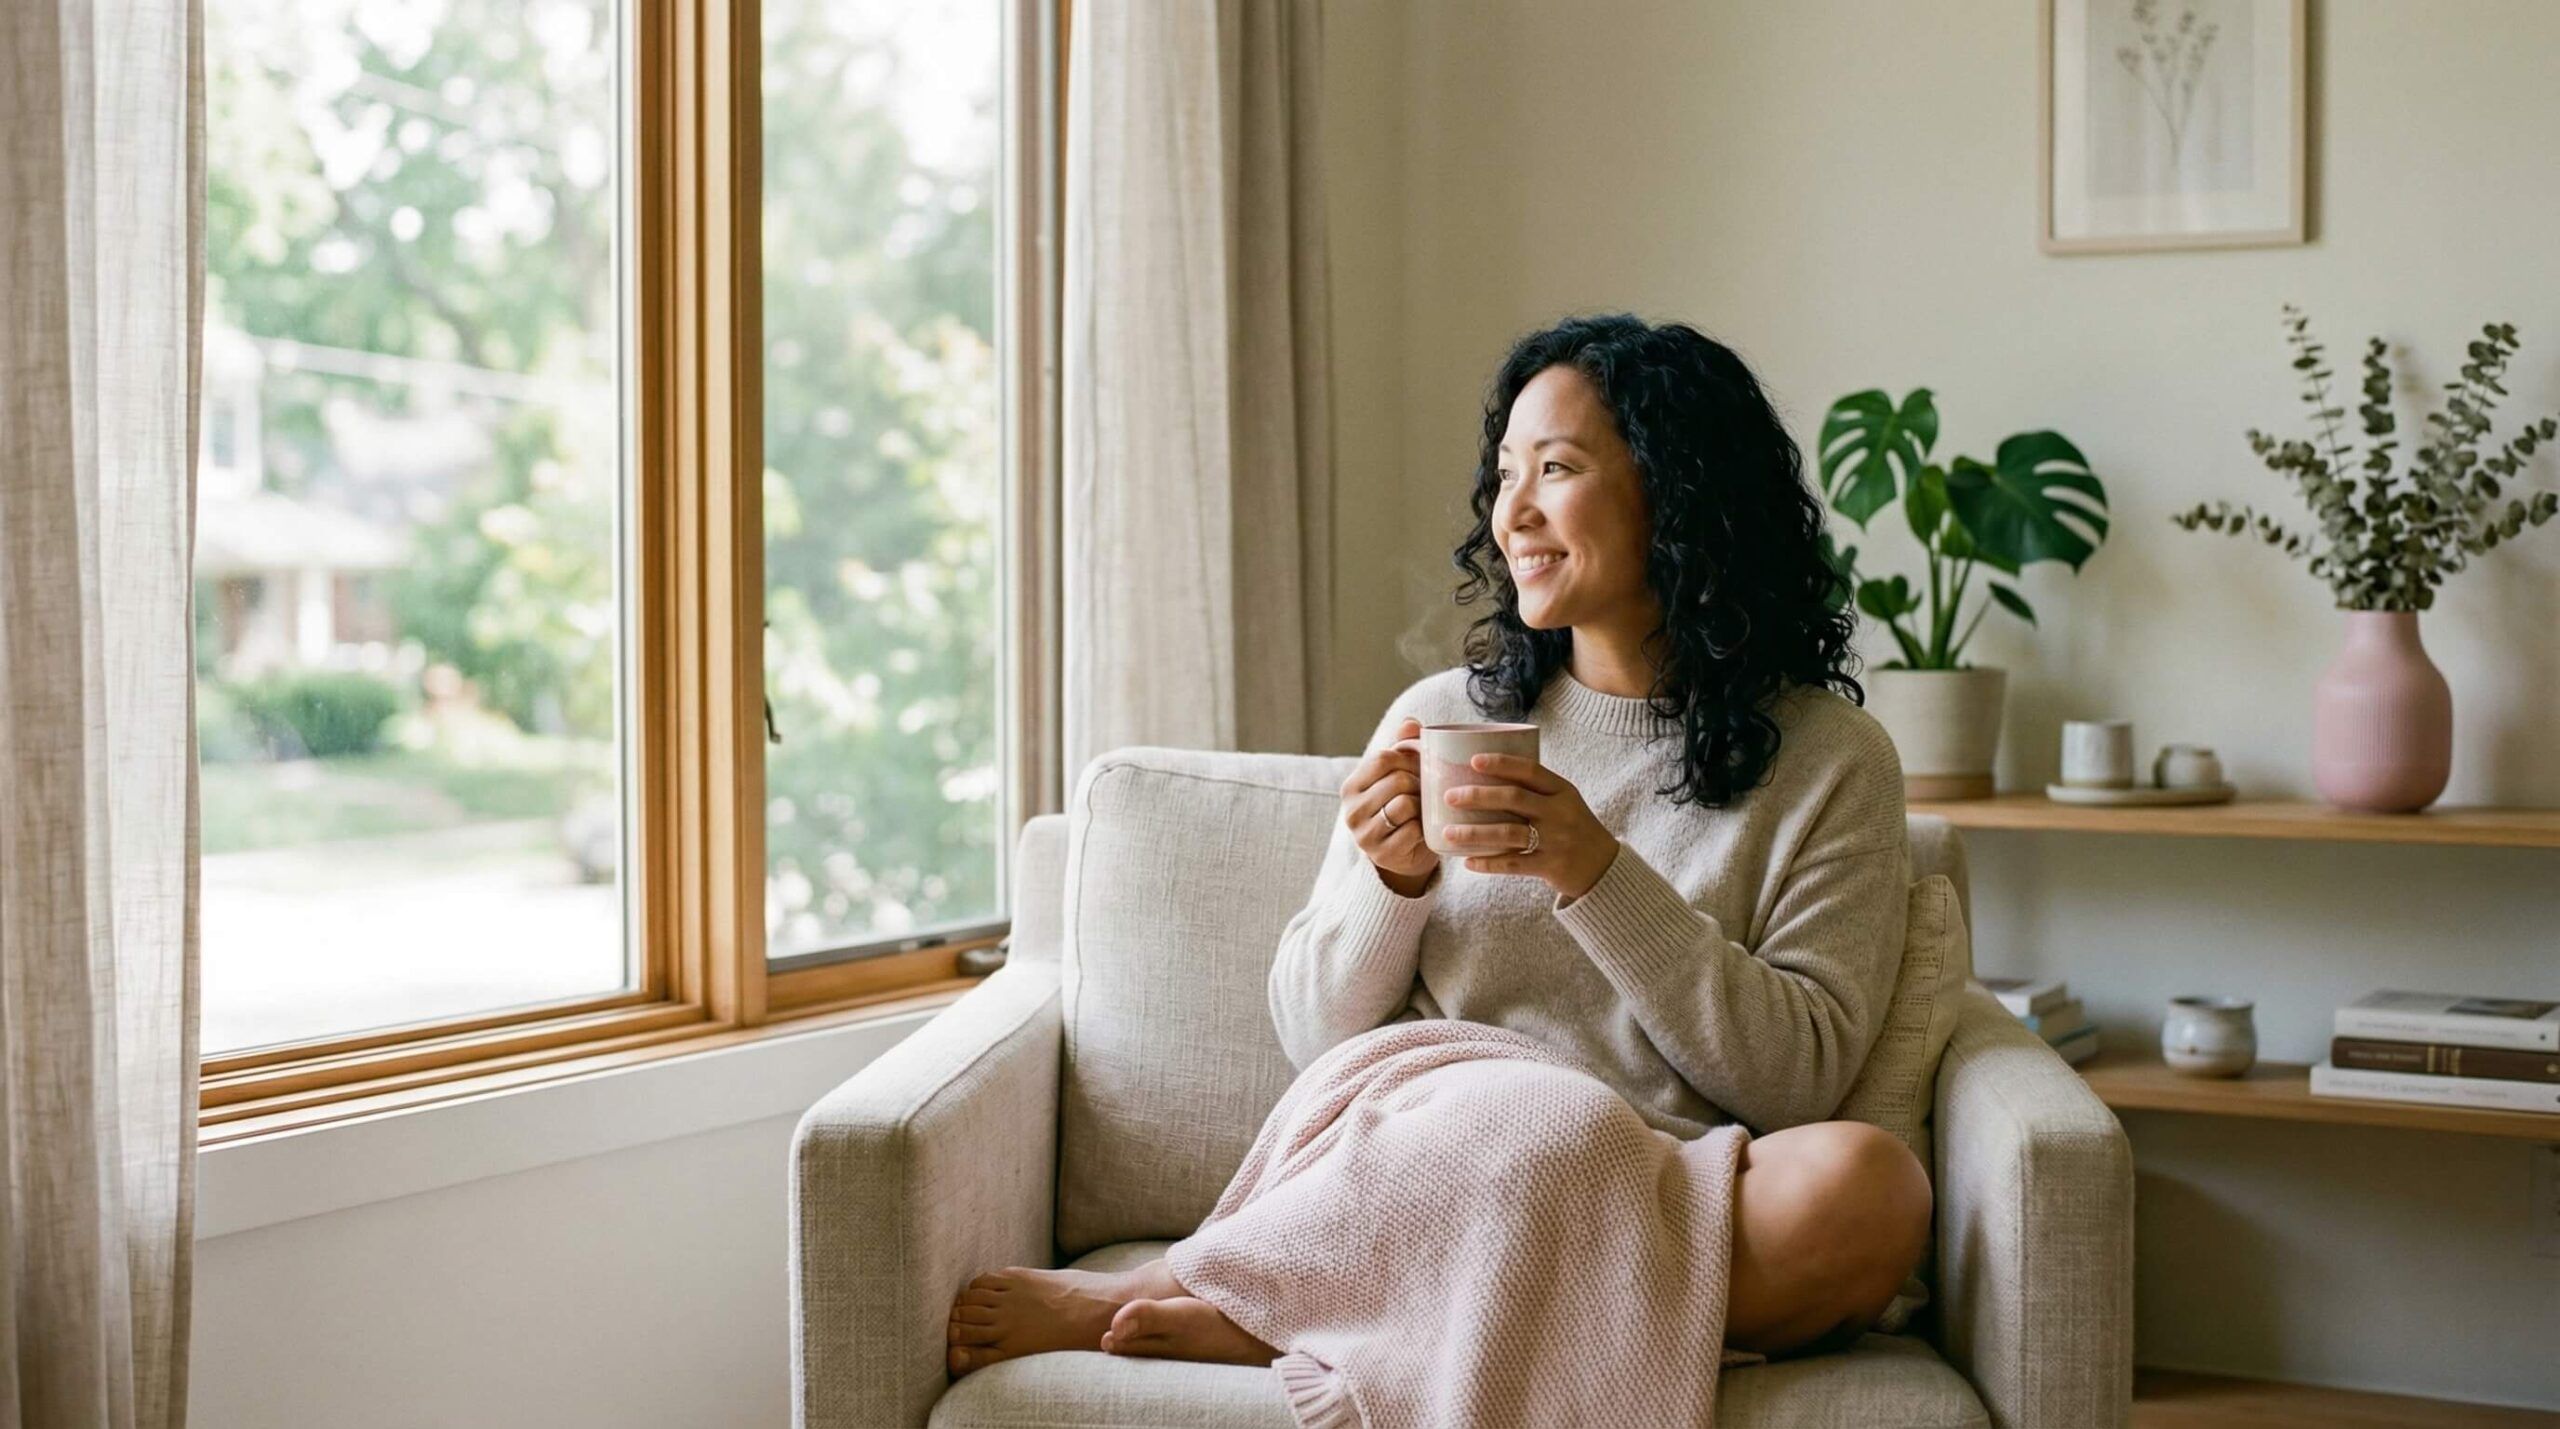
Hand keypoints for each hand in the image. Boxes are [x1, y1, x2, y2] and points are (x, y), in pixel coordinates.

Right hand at [1340, 716, 1438, 894]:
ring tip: (1424, 809)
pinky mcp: (1382, 854)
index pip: (1384, 757)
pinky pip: (1413, 830)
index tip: (1421, 768)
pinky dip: (1423, 828)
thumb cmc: (1401, 808)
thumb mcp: (1398, 777)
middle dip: (1420, 783)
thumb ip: (1403, 747)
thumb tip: (1411, 722)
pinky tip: (1422, 829)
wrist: (1403, 856)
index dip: (1410, 759)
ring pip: (1405, 804)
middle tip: (1426, 791)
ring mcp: (1364, 835)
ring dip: (1422, 806)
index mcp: (1351, 786)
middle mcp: (1351, 810)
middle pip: (1397, 780)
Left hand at [1440, 753, 1620, 901]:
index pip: (1531, 770)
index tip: (1473, 760)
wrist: (1603, 866)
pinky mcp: (1550, 866)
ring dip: (1474, 833)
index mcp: (1563, 791)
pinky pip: (1513, 864)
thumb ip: (1535, 790)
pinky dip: (1488, 863)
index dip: (1502, 763)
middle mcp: (1560, 812)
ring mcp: (1556, 840)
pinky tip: (1467, 862)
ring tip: (1448, 833)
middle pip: (1514, 798)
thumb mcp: (1564, 801)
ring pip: (1508, 833)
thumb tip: (1483, 775)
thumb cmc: (1574, 827)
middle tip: (1450, 796)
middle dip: (1478, 796)